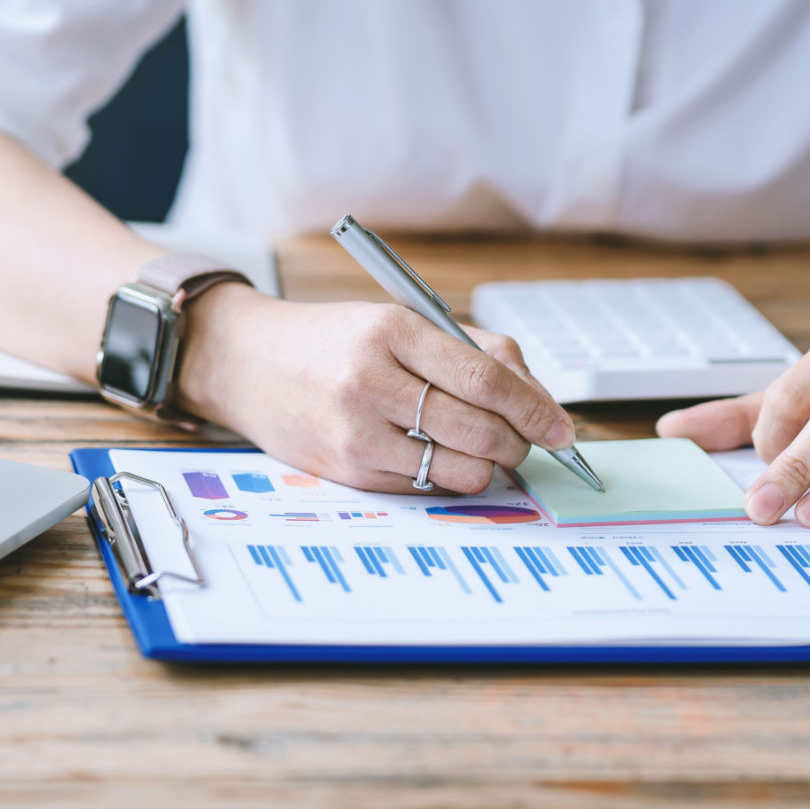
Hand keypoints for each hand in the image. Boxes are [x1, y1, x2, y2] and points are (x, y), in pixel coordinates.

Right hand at [176, 286, 578, 494]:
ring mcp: (355, 432)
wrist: (247, 363)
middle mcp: (370, 381)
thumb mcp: (400, 321)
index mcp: (391, 331)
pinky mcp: (347, 471)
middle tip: (525, 440)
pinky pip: (425, 487)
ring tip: (483, 448)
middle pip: (480, 430)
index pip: (486, 379)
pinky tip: (436, 454)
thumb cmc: (333, 340)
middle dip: (519, 443)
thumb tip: (537, 401)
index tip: (562, 427)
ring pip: (459, 469)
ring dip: (488, 466)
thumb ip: (473, 351)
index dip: (536, 409)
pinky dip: (446, 476)